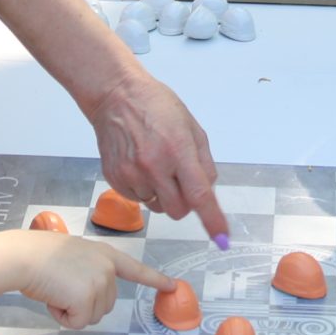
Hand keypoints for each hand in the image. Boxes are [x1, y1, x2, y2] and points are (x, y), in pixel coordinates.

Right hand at [18, 231, 178, 328]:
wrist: (24, 256)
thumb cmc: (38, 256)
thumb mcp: (72, 258)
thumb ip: (88, 272)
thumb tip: (85, 293)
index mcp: (104, 253)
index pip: (134, 268)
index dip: (154, 279)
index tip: (173, 286)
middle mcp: (107, 267)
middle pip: (104, 305)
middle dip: (80, 304)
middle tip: (59, 286)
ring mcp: (100, 282)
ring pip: (90, 316)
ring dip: (70, 310)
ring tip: (54, 289)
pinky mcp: (87, 298)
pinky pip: (77, 323)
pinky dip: (62, 317)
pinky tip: (53, 297)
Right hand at [84, 73, 228, 243]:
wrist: (116, 96)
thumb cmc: (156, 107)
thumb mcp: (192, 127)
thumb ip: (204, 163)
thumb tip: (208, 193)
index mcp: (177, 150)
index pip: (199, 195)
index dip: (212, 219)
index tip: (221, 238)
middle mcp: (153, 166)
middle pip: (178, 211)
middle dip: (184, 202)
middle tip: (180, 179)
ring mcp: (131, 174)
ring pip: (157, 207)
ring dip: (162, 195)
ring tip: (155, 165)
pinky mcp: (114, 179)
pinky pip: (138, 200)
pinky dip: (144, 189)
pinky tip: (140, 165)